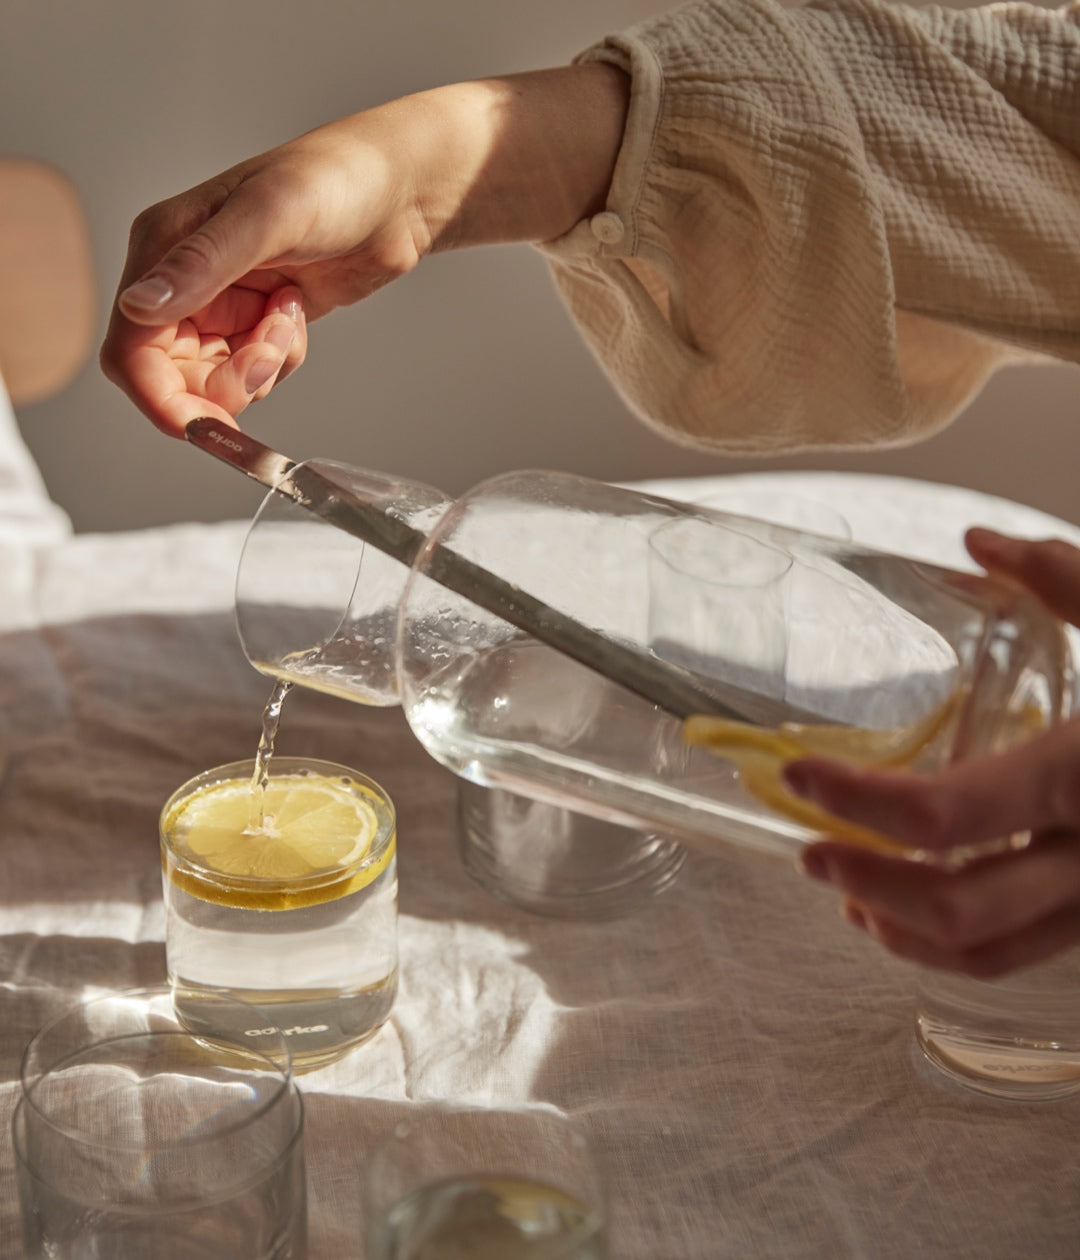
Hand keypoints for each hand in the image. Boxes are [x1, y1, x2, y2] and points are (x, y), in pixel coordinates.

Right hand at [100, 66, 629, 436]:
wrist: (397, 193)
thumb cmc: (334, 181)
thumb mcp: (269, 217)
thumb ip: (202, 264)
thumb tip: (138, 306)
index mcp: (163, 244)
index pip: (131, 344)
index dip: (157, 396)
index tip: (200, 427)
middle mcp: (182, 279)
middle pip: (170, 375)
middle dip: (224, 381)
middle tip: (272, 352)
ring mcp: (220, 304)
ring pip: (214, 379)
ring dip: (257, 367)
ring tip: (291, 316)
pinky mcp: (257, 323)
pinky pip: (253, 373)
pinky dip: (278, 361)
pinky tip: (299, 314)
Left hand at [786, 527, 1079, 976]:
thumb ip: (1065, 576)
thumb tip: (978, 540)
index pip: (946, 814)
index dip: (857, 802)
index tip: (798, 776)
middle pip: (958, 902)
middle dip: (865, 878)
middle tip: (803, 845)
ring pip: (989, 951)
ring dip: (901, 927)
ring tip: (844, 889)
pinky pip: (1025, 955)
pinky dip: (954, 946)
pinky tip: (910, 916)